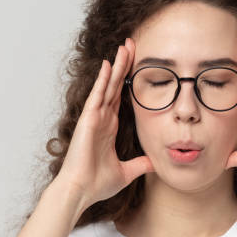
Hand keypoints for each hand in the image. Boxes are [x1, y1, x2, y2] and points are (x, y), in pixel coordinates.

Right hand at [54, 38, 153, 212]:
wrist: (81, 191)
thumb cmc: (97, 183)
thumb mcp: (126, 171)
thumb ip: (140, 164)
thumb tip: (155, 163)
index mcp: (109, 127)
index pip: (121, 96)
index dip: (129, 79)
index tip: (138, 64)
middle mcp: (102, 118)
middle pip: (115, 85)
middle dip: (124, 65)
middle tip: (132, 44)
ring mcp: (94, 118)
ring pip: (108, 86)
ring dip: (117, 66)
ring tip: (125, 47)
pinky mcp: (88, 120)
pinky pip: (97, 96)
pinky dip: (103, 80)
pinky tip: (109, 65)